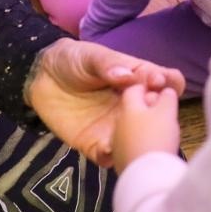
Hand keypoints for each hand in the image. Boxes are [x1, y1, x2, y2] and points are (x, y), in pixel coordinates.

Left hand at [27, 39, 183, 166]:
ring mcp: (115, 127)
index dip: (168, 83)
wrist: (41, 78)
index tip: (158, 82)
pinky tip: (106, 149)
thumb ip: (108, 64)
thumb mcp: (91, 55)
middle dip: (156, 117)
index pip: (166, 82)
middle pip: (156, 117)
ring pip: (136, 140)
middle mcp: (133, 107)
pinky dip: (110, 155)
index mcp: (137, 81)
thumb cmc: (73, 60)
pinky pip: (108, 155)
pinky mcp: (94, 143)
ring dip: (136, 142)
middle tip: (147, 110)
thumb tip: (127, 75)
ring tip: (129, 135)